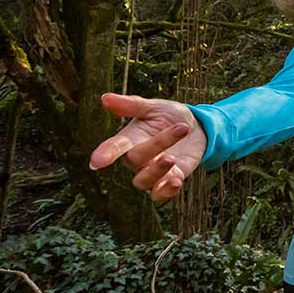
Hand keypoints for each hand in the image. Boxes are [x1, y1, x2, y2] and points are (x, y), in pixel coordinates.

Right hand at [89, 93, 207, 201]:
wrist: (195, 127)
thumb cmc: (168, 115)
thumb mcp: (153, 106)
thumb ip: (131, 105)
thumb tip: (105, 98)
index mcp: (130, 138)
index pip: (114, 147)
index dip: (106, 153)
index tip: (97, 161)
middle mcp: (137, 158)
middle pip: (136, 159)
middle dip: (157, 144)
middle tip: (181, 128)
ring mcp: (152, 171)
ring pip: (143, 181)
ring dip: (156, 171)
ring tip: (171, 158)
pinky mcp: (169, 180)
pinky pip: (161, 194)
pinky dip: (166, 191)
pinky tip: (177, 182)